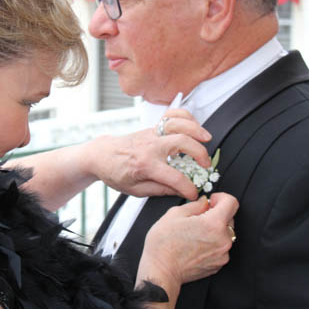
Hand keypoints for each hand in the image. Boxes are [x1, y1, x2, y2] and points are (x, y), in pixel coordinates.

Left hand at [85, 109, 212, 200]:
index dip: (188, 188)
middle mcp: (150, 147)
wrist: (101, 155)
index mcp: (145, 166)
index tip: (193, 193)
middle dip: (200, 154)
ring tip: (207, 140)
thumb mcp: (135, 190)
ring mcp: (152, 134)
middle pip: (182, 143)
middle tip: (206, 166)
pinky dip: (184, 116)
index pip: (174, 178)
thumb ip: (159, 190)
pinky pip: (170, 115)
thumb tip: (179, 191)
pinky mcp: (152, 128)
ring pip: (178, 124)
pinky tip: (193, 124)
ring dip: (196, 130)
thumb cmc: (115, 173)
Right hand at [142, 193, 237, 286]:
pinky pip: (221, 247)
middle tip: (198, 218)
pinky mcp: (219, 264)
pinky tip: (196, 245)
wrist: (161, 271)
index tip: (212, 201)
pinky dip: (213, 243)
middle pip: (229, 218)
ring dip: (215, 230)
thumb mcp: (175, 214)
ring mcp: (222, 254)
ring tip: (195, 234)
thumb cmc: (164, 246)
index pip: (231, 202)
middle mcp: (223, 239)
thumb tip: (204, 202)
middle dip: (216, 214)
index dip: (221, 197)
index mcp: (214, 224)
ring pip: (225, 234)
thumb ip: (195, 204)